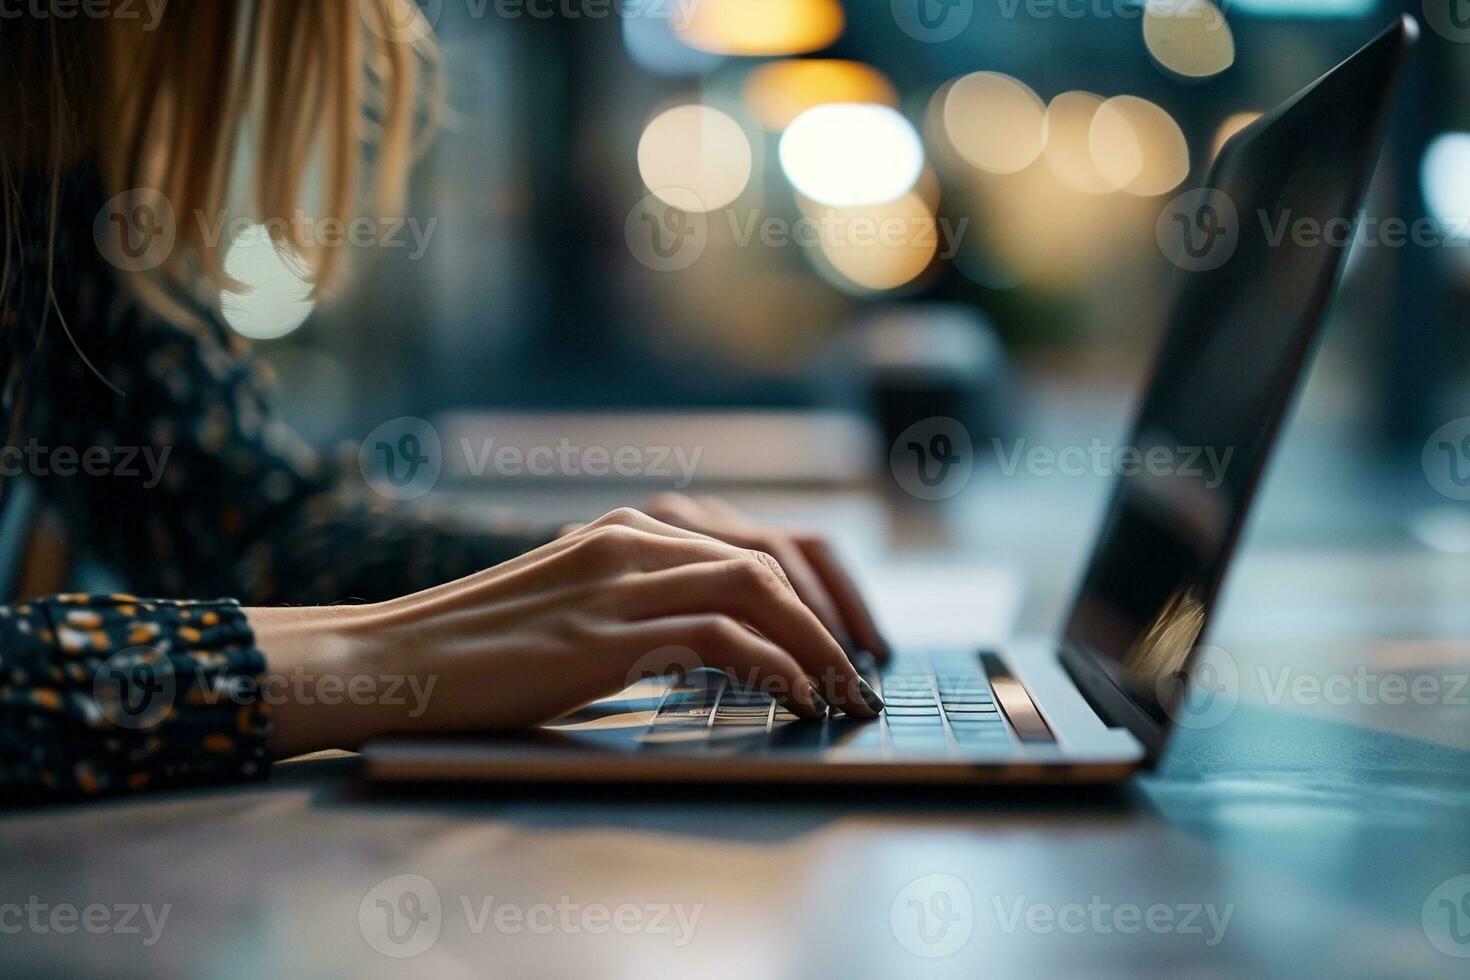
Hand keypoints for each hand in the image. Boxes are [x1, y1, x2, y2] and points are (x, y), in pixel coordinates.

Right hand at [250, 508, 883, 756]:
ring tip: (843, 694)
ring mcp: (619, 578)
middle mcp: (633, 536)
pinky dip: (774, 667)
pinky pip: (721, 637)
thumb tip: (723, 650)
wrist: (390, 659)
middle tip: (864, 672)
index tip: (851, 639)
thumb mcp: (573, 613)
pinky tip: (795, 699)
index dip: (820, 588)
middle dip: (835, 615)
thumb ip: (642, 610)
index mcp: (627, 527)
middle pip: (772, 557)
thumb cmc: (477, 652)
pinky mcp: (605, 632)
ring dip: (818, 643)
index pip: (757, 541)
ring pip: (758, 589)